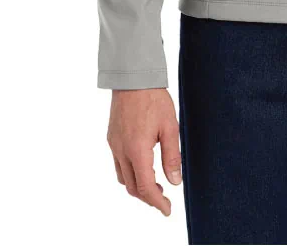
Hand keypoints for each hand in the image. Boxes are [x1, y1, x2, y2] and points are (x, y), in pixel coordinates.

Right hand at [107, 88, 181, 215]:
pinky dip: (130, 173)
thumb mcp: (170, 127)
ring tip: (155, 184)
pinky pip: (118, 164)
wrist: (133, 77)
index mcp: (137, 150)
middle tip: (164, 198)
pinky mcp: (111, 138)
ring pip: (123, 178)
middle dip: (148, 197)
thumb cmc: (154, 99)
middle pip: (132, 187)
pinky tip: (143, 166)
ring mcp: (114, 144)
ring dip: (137, 186)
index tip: (167, 209)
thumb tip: (175, 181)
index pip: (145, 187)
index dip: (157, 202)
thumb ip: (172, 156)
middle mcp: (121, 150)